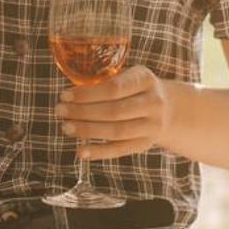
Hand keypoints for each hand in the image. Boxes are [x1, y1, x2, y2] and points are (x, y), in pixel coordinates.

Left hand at [58, 66, 189, 160]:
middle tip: (60, 111)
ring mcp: (152, 125)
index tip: (64, 95)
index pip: (113, 88)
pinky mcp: (145, 144)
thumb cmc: (136, 89)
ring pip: (116, 131)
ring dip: (87, 131)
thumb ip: (105, 81)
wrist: (169, 109)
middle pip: (114, 110)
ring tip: (66, 127)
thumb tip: (69, 95)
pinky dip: (98, 152)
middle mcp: (153, 102)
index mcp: (145, 79)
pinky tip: (80, 151)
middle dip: (82, 112)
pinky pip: (120, 150)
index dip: (87, 93)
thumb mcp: (128, 76)